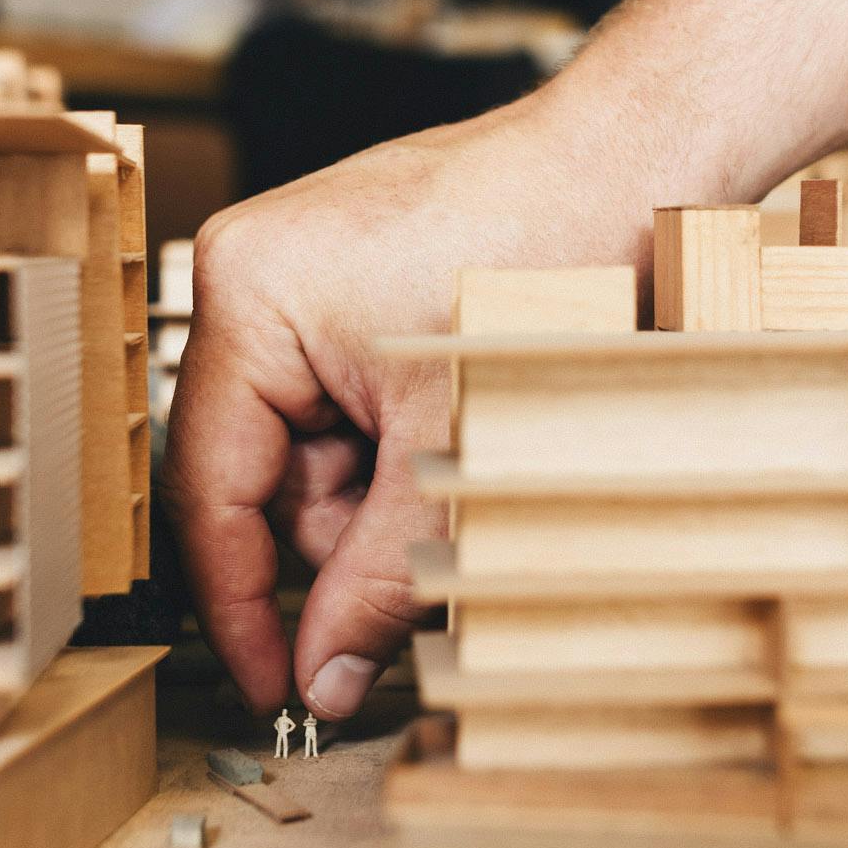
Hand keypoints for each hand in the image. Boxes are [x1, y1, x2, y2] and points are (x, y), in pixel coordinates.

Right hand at [160, 93, 654, 721]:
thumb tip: (321, 683)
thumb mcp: (453, 445)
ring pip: (321, 450)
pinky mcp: (358, 278)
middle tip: (435, 548)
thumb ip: (377, 578)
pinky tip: (473, 415)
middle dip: (352, 530)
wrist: (637, 156)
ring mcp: (305, 272)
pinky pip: (355, 401)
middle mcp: (255, 276)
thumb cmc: (551, 257)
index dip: (240, 606)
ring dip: (392, 486)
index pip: (210, 488)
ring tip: (477, 445)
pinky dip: (410, 437)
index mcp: (247, 298)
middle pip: (268, 475)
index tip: (271, 690)